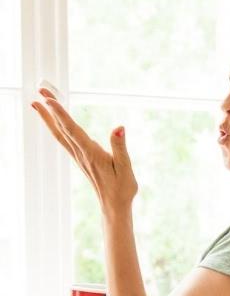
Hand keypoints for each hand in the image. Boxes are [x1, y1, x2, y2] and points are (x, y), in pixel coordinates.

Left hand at [31, 89, 137, 215]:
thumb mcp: (126, 167)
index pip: (72, 130)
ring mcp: (79, 156)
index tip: (49, 99)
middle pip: (60, 128)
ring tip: (38, 102)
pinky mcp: (81, 158)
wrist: (114, 205)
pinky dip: (56, 127)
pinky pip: (64, 139)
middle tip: (40, 90)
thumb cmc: (122, 188)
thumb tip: (119, 127)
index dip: (60, 114)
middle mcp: (81, 154)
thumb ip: (120, 147)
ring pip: (59, 133)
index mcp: (91, 154)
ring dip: (48, 117)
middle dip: (49, 109)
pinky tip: (55, 122)